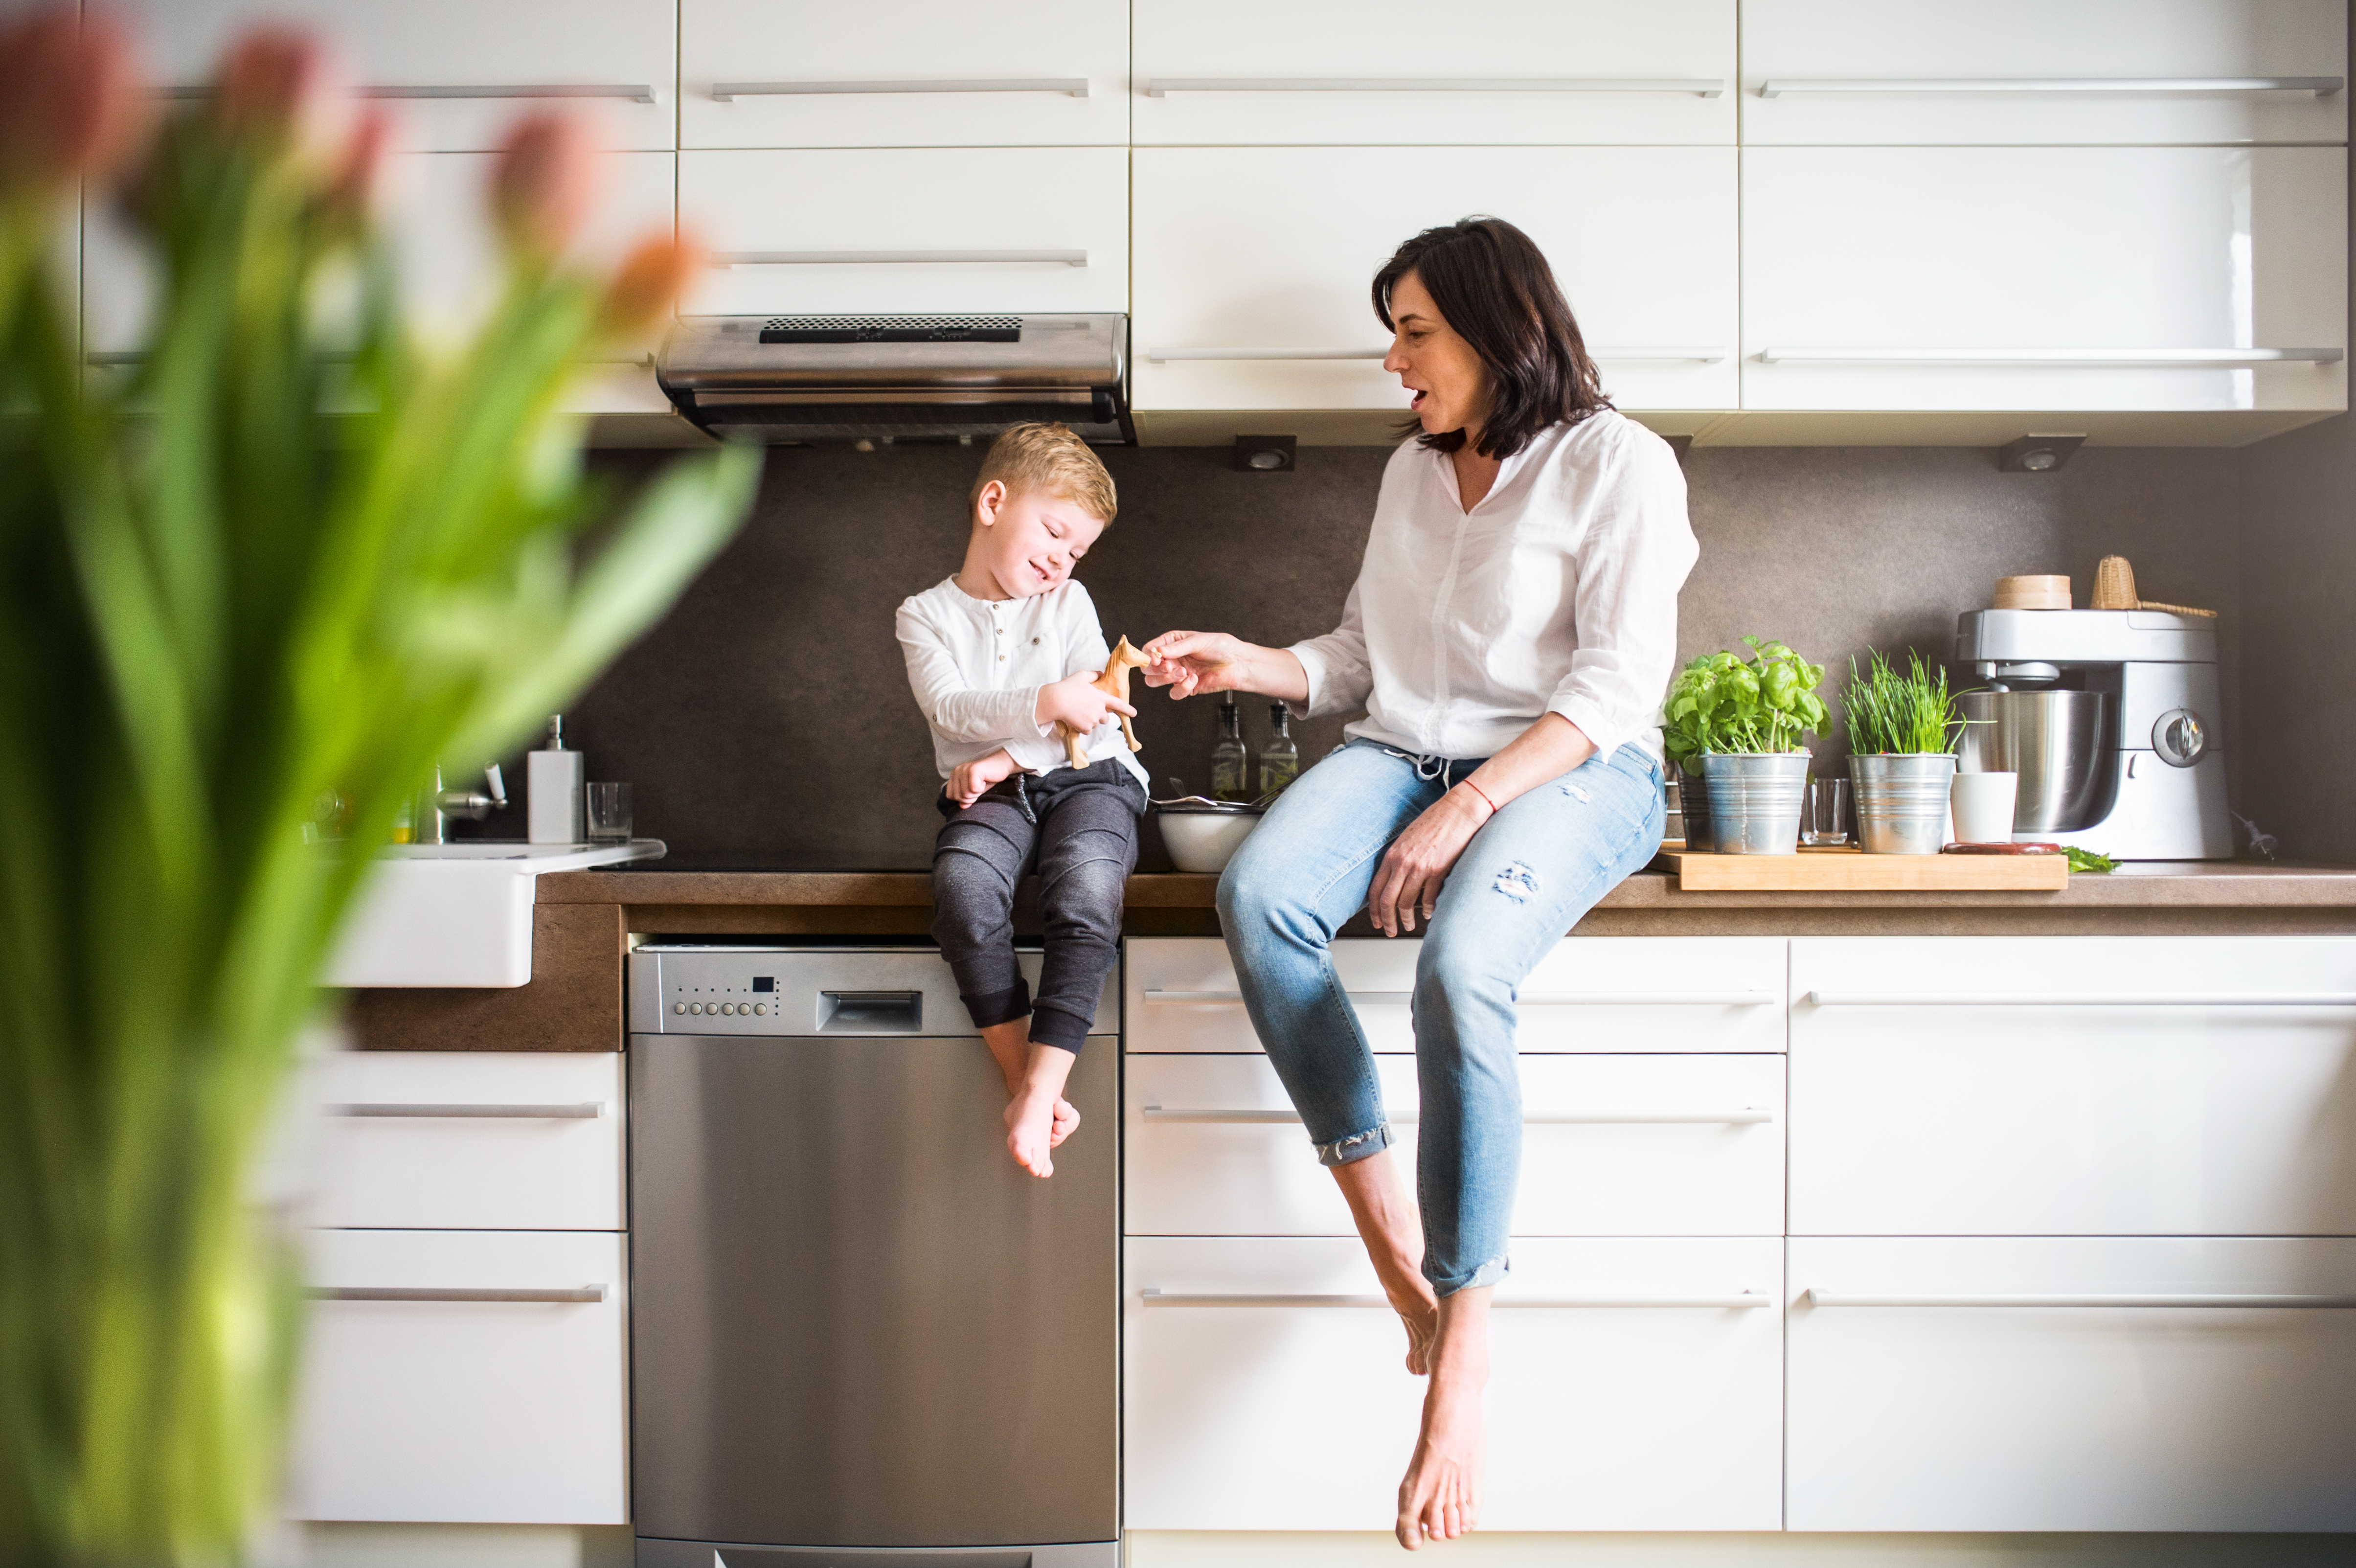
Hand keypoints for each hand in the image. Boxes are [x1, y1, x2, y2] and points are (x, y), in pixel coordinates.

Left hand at [947, 748, 1016, 807]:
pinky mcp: (973, 770)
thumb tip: (962, 806)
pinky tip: (984, 781)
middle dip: (971, 797)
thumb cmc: (987, 778)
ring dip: (977, 792)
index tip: (973, 790)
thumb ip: (967, 798)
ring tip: (982, 783)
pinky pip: (974, 789)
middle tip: (979, 786)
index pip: (950, 795)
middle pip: (958, 796)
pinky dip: (981, 788)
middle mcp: (956, 771)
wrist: (1001, 765)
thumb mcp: (975, 791)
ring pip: (966, 794)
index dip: (962, 798)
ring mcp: (964, 769)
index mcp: (954, 775)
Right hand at [1034, 670, 1134, 733]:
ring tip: (1077, 712)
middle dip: (1099, 715)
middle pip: (1105, 718)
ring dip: (1089, 721)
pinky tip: (1074, 719)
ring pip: (1095, 724)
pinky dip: (1082, 727)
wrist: (1056, 701)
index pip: (1118, 704)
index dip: (1127, 709)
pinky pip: (1087, 730)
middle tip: (1086, 709)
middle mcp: (1100, 710)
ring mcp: (1093, 720)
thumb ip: (1094, 674)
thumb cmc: (1068, 687)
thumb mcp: (1082, 675)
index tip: (1134, 713)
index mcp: (1101, 697)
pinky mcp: (1085, 728)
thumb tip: (1100, 673)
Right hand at [1142, 630, 1274, 700]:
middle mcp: (1172, 659)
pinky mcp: (1186, 687)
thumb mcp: (1198, 641)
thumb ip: (1177, 647)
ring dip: (1166, 679)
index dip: (1149, 656)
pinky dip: (1182, 688)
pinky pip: (1174, 693)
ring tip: (1182, 672)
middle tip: (1168, 666)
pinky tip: (1194, 679)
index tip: (1156, 658)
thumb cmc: (1221, 647)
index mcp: (1172, 643)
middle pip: (1148, 668)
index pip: (1149, 649)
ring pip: (1155, 682)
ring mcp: (1177, 674)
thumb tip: (1158, 651)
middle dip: (1156, 669)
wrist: (1238, 663)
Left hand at [1368, 786, 1491, 936]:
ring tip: (1408, 925)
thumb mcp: (1406, 839)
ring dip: (1406, 919)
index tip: (1376, 920)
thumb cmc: (1434, 822)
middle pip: (1388, 901)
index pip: (1375, 889)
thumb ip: (1398, 859)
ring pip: (1407, 903)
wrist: (1457, 811)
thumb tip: (1393, 881)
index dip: (1374, 909)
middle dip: (1387, 921)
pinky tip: (1428, 913)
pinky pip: (1429, 898)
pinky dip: (1427, 910)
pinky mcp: (1438, 870)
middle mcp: (1403, 863)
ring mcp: (1420, 867)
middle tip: (1390, 931)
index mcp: (1392, 855)